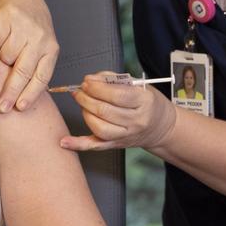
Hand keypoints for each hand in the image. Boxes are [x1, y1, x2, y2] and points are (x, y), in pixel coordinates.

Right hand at [0, 0, 58, 112]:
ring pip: (7, 56)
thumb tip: (21, 98)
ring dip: (2, 59)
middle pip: (23, 71)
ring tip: (3, 52)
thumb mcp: (41, 47)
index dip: (30, 94)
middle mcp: (40, 39)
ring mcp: (24, 28)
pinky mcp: (7, 18)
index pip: (42, 77)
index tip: (20, 108)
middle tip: (2, 107)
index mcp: (51, 49)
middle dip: (11, 92)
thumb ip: (34, 67)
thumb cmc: (32, 29)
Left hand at [59, 72, 176, 150]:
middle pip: (105, 111)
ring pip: (99, 128)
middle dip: (86, 98)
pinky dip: (78, 144)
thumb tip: (90, 79)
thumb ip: (113, 79)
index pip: (117, 95)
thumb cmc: (146, 102)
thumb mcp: (137, 85)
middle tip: (80, 90)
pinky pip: (95, 146)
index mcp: (144, 102)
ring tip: (82, 102)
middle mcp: (136, 121)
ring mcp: (126, 136)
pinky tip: (65, 142)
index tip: (87, 81)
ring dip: (85, 112)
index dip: (97, 88)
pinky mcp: (117, 145)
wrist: (160, 126)